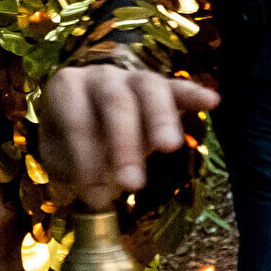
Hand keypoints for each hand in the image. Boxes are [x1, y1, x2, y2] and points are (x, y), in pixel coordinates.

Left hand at [40, 60, 219, 208]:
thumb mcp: (58, 157)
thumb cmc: (67, 144)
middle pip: (116, 101)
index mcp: (67, 87)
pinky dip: (194, 93)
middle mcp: (100, 75)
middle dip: (124, 144)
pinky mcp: (161, 88)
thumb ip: (73, 170)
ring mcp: (132, 78)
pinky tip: (212, 102)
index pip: (76, 116)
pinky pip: (178, 87)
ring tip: (169, 148)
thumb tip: (100, 194)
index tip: (94, 195)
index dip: (85, 155)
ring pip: (149, 87)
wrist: (80, 127)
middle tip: (133, 185)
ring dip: (159, 119)